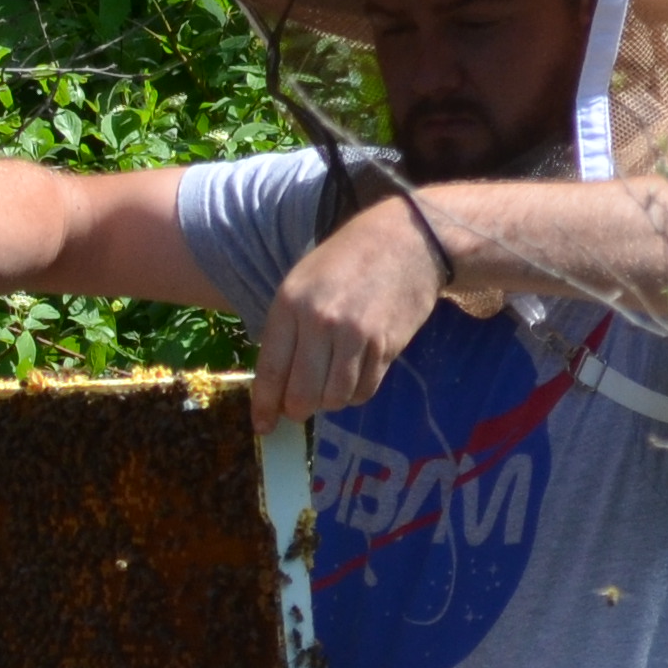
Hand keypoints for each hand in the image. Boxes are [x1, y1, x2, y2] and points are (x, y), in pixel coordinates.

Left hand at [250, 198, 450, 429]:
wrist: (404, 240)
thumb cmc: (346, 261)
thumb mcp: (302, 284)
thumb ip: (287, 330)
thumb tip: (277, 385)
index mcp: (290, 304)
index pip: (270, 370)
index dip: (265, 406)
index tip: (263, 427)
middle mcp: (319, 322)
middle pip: (302, 395)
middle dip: (298, 410)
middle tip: (300, 407)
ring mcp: (355, 336)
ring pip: (334, 399)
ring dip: (329, 401)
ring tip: (329, 384)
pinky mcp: (385, 346)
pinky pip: (364, 390)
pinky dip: (356, 393)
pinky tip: (355, 375)